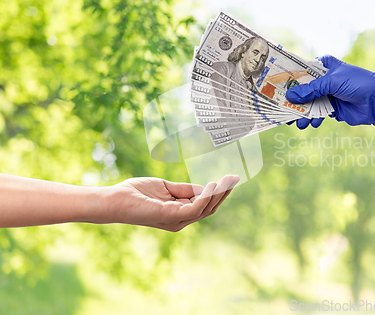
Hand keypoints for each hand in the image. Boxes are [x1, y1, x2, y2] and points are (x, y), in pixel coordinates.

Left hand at [105, 175, 239, 231]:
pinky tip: (212, 184)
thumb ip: (184, 189)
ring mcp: (176, 220)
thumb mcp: (165, 187)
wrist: (115, 199)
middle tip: (236, 177)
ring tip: (229, 179)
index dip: (217, 191)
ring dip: (219, 193)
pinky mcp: (171, 216)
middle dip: (224, 193)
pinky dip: (206, 196)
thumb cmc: (136, 193)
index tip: (229, 178)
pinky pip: (195, 207)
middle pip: (209, 208)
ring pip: (206, 208)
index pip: (204, 204)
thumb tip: (204, 186)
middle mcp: (180, 220)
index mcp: (179, 213)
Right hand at [286, 55, 374, 133]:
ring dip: (302, 114)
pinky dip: (312, 119)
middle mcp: (324, 79)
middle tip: (280, 109)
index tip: (273, 85)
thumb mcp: (333, 83)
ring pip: (308, 104)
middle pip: (302, 89)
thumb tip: (290, 96)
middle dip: (292, 100)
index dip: (288, 78)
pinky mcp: (332, 108)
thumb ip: (311, 90)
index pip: (302, 70)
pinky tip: (311, 124)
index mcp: (325, 65)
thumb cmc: (359, 83)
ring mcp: (327, 94)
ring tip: (298, 123)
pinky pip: (317, 114)